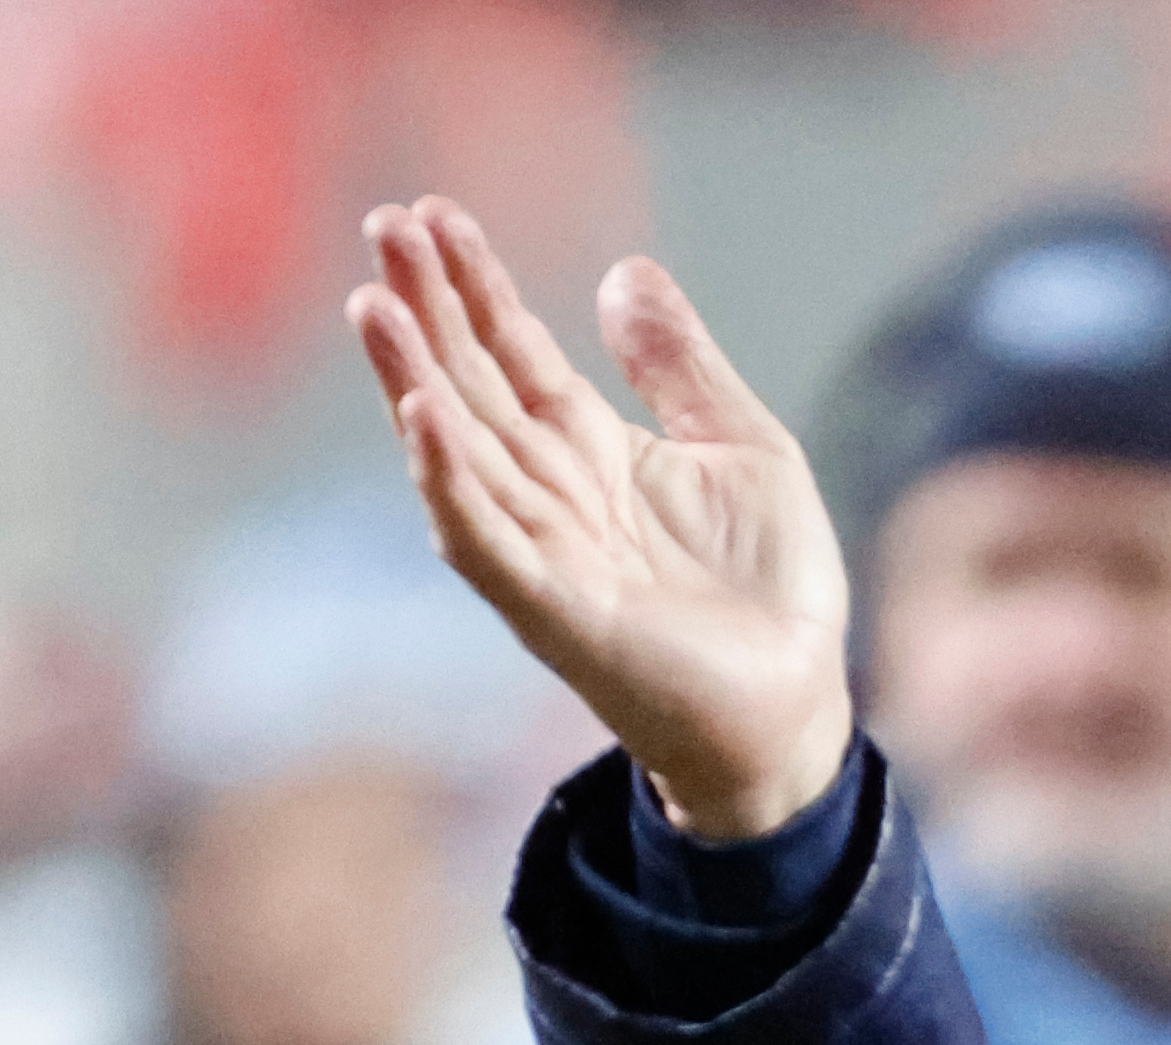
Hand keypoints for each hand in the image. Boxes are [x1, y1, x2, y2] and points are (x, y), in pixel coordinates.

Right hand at [347, 196, 851, 839]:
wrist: (795, 704)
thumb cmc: (769, 589)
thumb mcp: (745, 447)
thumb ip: (681, 367)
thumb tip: (623, 272)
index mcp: (593, 453)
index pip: (516, 352)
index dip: (474, 285)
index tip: (430, 214)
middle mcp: (553, 497)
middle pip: (474, 387)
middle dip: (428, 309)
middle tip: (383, 224)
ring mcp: (547, 554)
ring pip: (460, 455)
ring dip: (413, 380)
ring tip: (375, 306)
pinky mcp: (558, 612)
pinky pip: (488, 542)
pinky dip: (452, 484)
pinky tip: (424, 420)